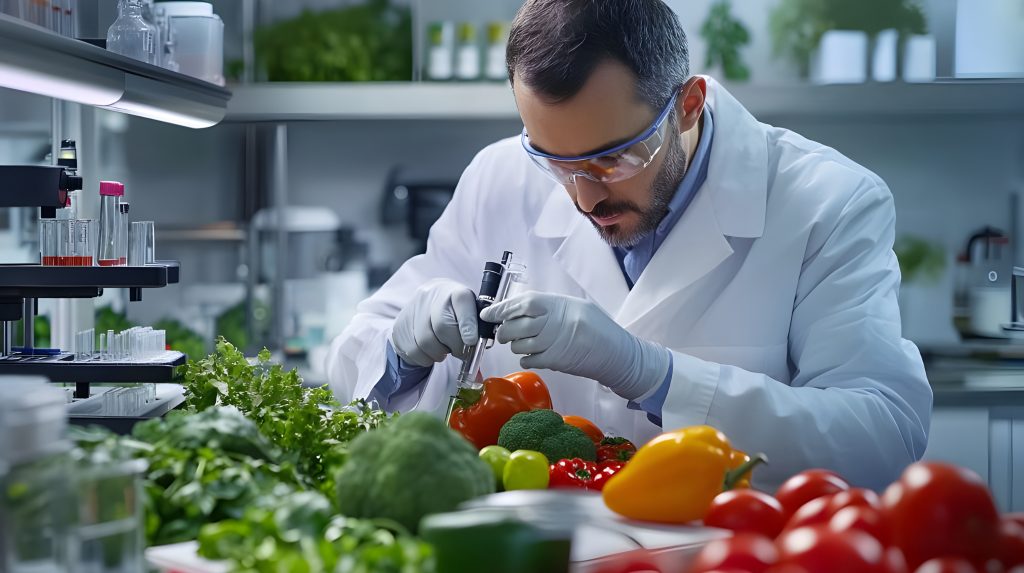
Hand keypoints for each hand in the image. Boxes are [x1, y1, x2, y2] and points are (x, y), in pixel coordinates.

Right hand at [391, 279, 478, 366]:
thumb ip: (476, 330)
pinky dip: (425, 358)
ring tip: (444, 349)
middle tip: (460, 352)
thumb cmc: (455, 313)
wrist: (428, 302)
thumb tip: (477, 355)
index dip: (468, 324)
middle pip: (442, 326)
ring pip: (426, 342)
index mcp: (454, 292)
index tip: (471, 341)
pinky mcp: (400, 325)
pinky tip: (430, 351)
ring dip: (439, 353)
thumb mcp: (470, 313)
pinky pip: (413, 351)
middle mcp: (431, 296)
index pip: (461, 302)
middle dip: (455, 346)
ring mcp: (412, 310)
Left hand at [480, 292, 669, 399]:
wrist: (615, 352)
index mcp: (556, 304)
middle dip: (503, 330)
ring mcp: (552, 343)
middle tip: (505, 331)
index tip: (487, 313)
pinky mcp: (553, 362)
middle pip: (513, 326)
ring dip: (514, 345)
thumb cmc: (597, 326)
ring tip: (524, 343)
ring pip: (517, 345)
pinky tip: (533, 354)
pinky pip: (527, 359)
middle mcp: (551, 323)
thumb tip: (520, 308)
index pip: (520, 304)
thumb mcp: (575, 305)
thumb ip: (548, 306)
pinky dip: (525, 358)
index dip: (500, 309)